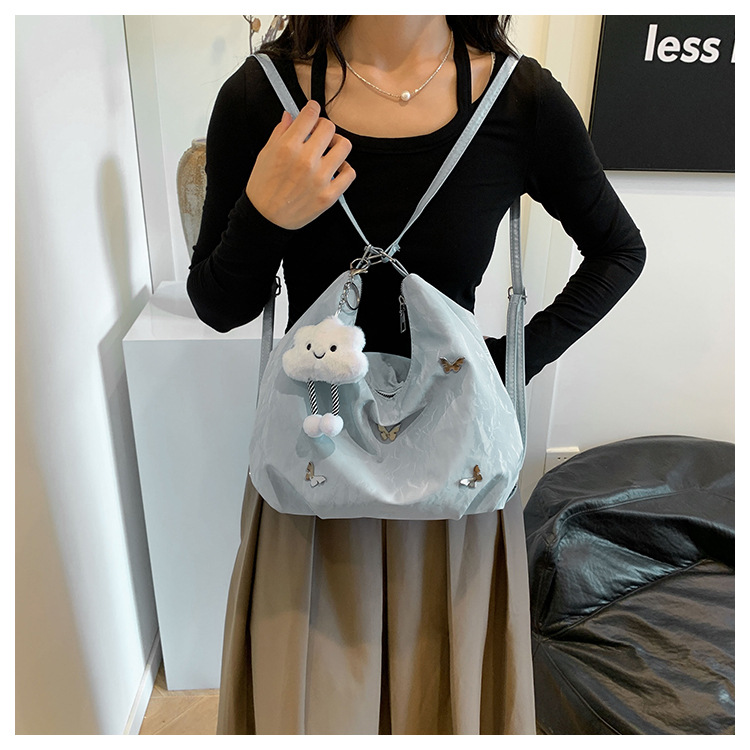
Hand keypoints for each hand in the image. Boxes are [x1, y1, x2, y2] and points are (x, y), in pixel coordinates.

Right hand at [245, 101, 355, 229]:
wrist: (265, 219)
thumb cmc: (263, 188)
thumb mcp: (265, 155)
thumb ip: (280, 132)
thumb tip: (289, 116)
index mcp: (288, 147)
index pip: (310, 115)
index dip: (312, 109)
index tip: (312, 111)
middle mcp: (306, 161)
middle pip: (329, 128)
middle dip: (323, 127)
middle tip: (318, 134)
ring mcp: (320, 179)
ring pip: (343, 146)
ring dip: (337, 145)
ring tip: (329, 150)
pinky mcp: (329, 195)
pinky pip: (349, 173)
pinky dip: (344, 169)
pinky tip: (335, 170)